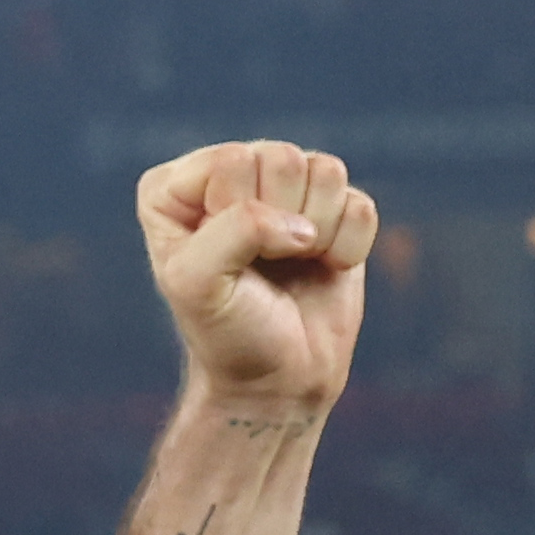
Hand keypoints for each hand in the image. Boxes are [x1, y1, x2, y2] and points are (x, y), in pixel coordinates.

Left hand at [138, 142, 375, 412]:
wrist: (277, 377)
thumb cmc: (226, 329)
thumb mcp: (200, 282)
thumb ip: (236, 231)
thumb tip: (303, 226)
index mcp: (174, 187)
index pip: (233, 160)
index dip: (241, 214)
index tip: (227, 259)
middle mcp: (227, 176)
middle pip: (284, 158)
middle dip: (282, 220)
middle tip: (264, 263)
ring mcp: (283, 189)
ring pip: (328, 172)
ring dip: (318, 232)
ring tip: (292, 262)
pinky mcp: (333, 210)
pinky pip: (361, 205)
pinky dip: (348, 247)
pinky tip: (321, 267)